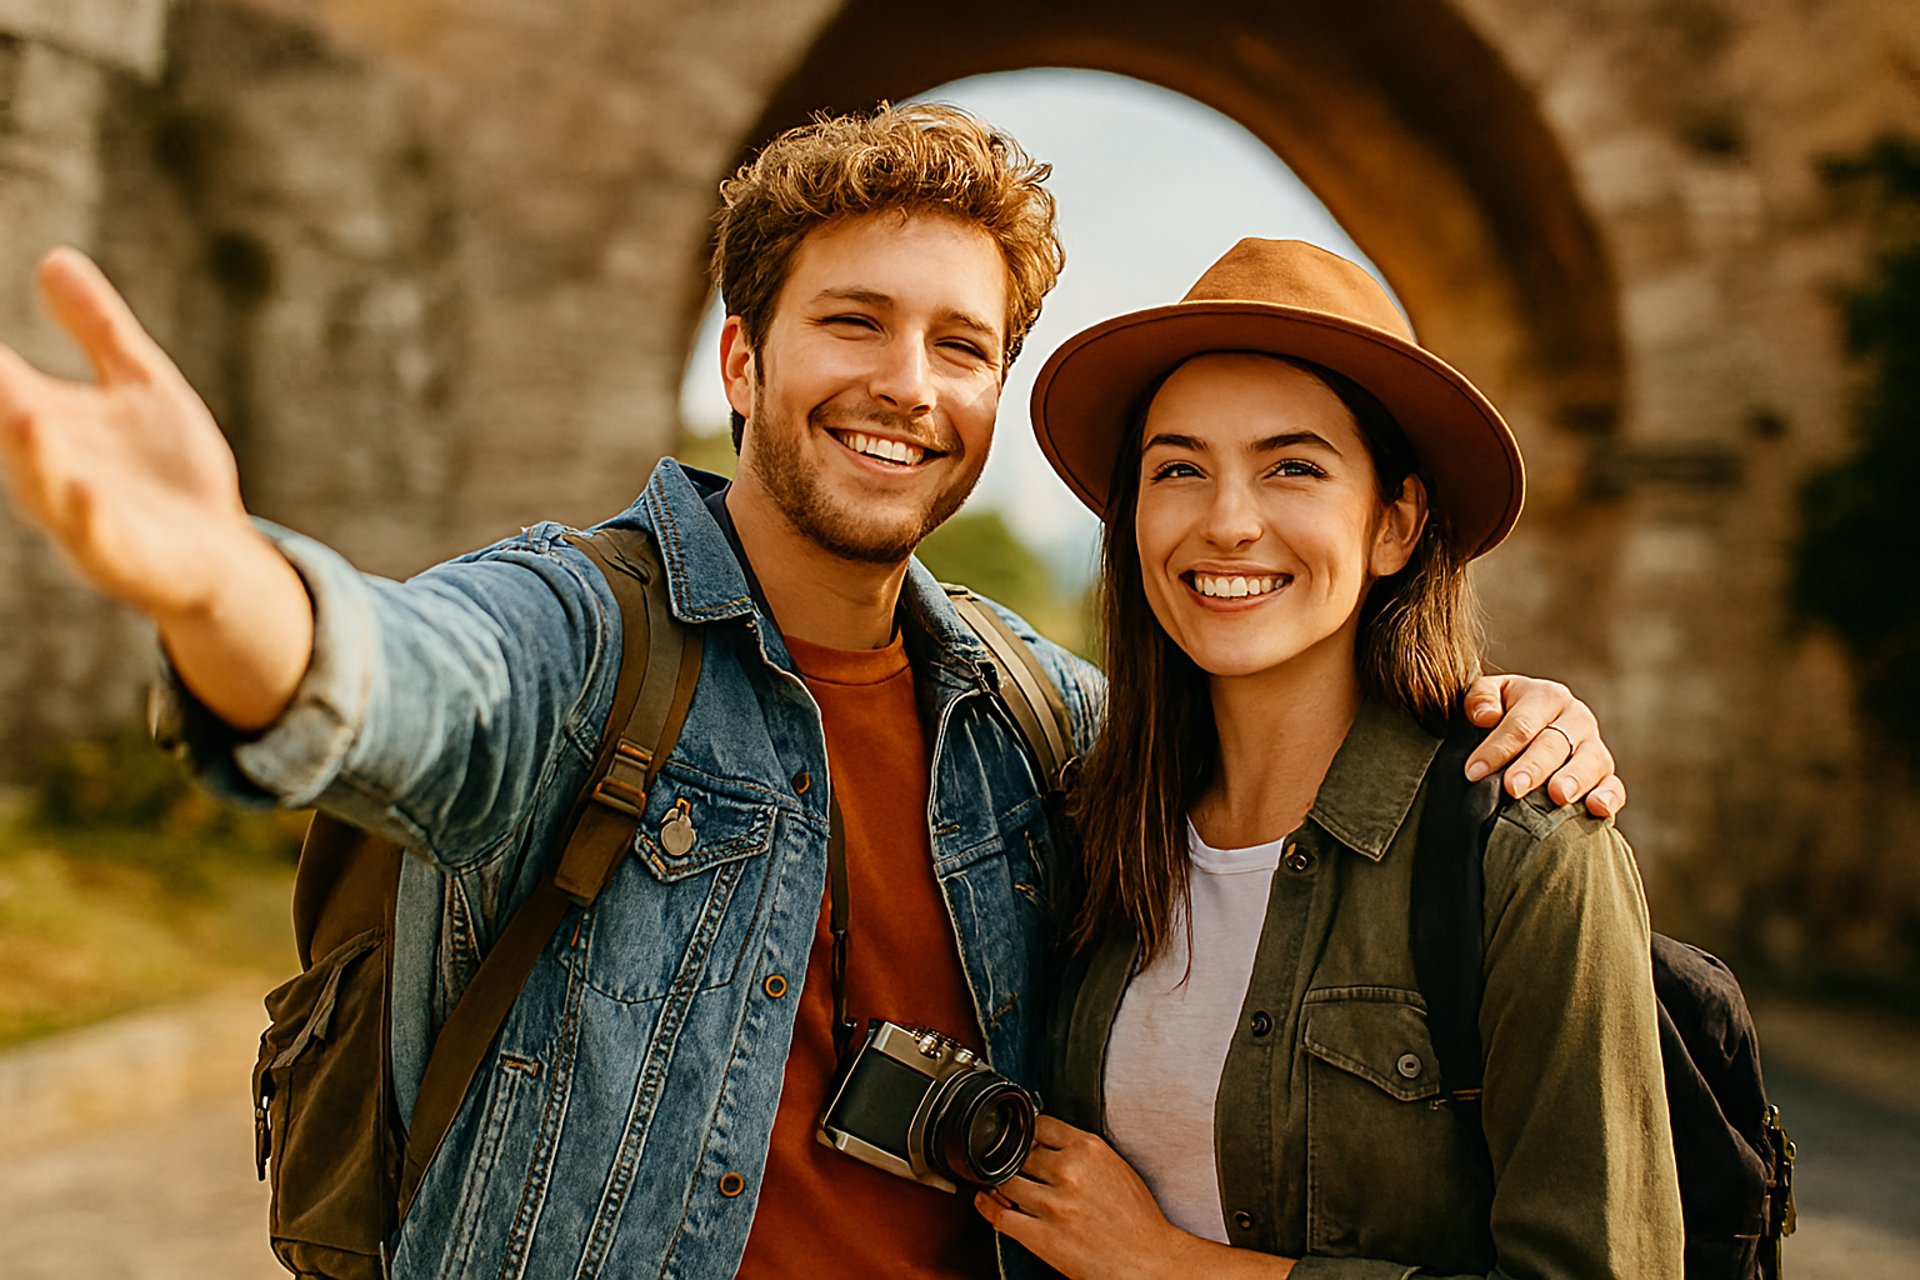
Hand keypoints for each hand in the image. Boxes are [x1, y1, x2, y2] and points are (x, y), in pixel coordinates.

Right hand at [0, 247, 257, 618]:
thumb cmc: (169, 471)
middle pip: (6, 428)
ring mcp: (81, 515)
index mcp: (44, 422)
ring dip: (31, 454)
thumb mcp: (140, 384)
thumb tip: (53, 258)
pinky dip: (89, 516)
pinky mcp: (120, 555)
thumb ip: (97, 328)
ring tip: (26, 416)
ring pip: (44, 486)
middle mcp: (49, 467)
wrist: (217, 555)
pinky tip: (87, 491)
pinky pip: (98, 538)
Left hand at [974, 1117, 1194, 1279]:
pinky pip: (1000, 1215)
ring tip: (999, 1186)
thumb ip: (1082, 1152)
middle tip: (1014, 1167)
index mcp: (1089, 1149)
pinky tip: (986, 1202)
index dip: (1027, 1132)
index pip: (1039, 1124)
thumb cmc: (1137, 1220)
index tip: (1021, 1137)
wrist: (1148, 1260)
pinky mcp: (1042, 1235)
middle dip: (1015, 1161)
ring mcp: (1052, 1204)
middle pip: (1019, 1153)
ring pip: (1005, 1182)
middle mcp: (1068, 1171)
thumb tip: (1050, 1144)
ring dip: (1000, 1184)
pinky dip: (987, 1207)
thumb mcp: (1115, 1167)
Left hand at [1463, 674, 1623, 817]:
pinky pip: (1614, 787)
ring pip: (1589, 763)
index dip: (1497, 748)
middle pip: (1554, 744)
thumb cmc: (1502, 713)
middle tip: (1513, 787)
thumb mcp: (1488, 696)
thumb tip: (1485, 716)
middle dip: (1532, 767)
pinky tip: (1597, 808)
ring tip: (1558, 796)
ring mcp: (1594, 747)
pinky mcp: (1606, 775)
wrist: (1530, 729)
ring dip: (1573, 780)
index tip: (1474, 772)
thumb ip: (1480, 699)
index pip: (1521, 723)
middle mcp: (1576, 718)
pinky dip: (1608, 797)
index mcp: (1547, 696)